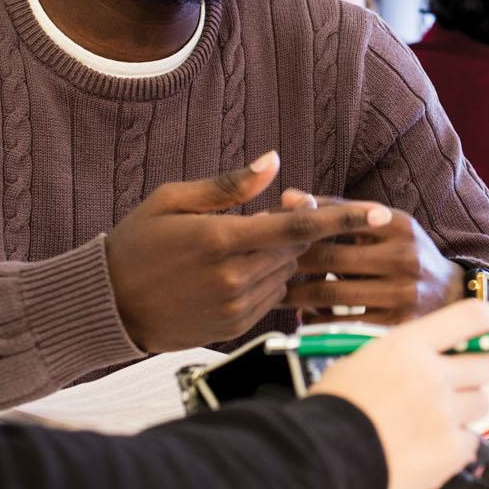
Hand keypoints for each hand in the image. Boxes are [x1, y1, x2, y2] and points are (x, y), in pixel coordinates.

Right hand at [104, 152, 391, 351]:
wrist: (109, 306)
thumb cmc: (137, 243)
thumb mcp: (173, 200)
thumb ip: (229, 185)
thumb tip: (273, 161)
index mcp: (221, 239)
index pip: (298, 227)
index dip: (344, 219)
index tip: (379, 212)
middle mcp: (235, 277)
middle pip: (297, 249)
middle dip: (298, 230)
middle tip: (271, 216)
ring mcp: (236, 306)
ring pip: (287, 274)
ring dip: (281, 256)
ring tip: (242, 246)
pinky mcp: (235, 327)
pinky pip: (272, 298)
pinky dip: (268, 280)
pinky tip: (238, 271)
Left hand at [283, 203, 465, 323]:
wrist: (451, 294)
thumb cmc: (405, 253)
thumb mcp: (382, 224)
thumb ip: (338, 211)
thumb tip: (288, 197)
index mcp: (397, 224)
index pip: (336, 220)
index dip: (297, 225)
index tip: (266, 229)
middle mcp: (403, 255)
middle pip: (330, 258)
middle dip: (290, 261)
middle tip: (259, 265)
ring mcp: (402, 292)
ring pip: (332, 294)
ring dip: (296, 294)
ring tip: (274, 292)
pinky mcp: (397, 324)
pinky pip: (344, 323)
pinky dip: (319, 320)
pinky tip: (305, 315)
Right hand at [312, 299, 488, 488]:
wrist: (323, 460)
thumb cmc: (335, 409)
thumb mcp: (361, 360)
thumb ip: (404, 353)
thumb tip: (434, 351)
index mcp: (410, 345)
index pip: (471, 316)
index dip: (487, 320)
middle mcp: (434, 375)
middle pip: (487, 364)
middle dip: (476, 371)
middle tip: (456, 382)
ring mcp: (446, 415)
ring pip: (482, 404)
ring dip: (464, 410)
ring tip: (431, 420)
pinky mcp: (451, 451)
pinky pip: (470, 441)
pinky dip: (453, 445)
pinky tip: (425, 447)